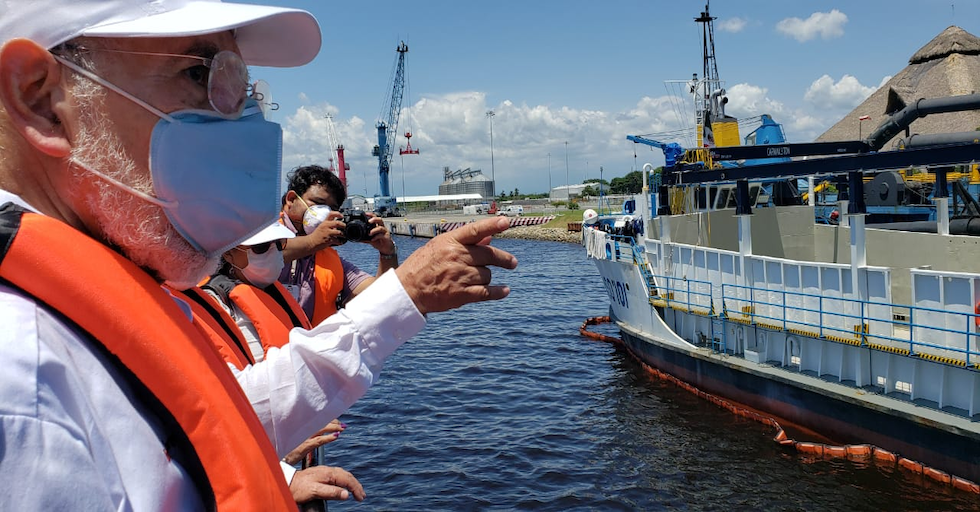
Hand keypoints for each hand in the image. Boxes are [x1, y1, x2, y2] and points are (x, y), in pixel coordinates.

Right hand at [282, 420, 345, 464]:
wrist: (274, 461)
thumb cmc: (284, 451)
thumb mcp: (295, 439)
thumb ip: (306, 434)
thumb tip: (319, 432)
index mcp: (300, 427)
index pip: (316, 417)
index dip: (327, 417)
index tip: (335, 419)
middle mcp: (301, 430)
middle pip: (320, 421)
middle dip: (333, 421)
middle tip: (341, 425)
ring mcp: (302, 437)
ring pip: (321, 428)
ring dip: (334, 427)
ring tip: (342, 428)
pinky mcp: (302, 447)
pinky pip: (318, 440)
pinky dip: (328, 438)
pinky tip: (336, 436)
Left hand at [289, 465, 365, 502]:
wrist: (286, 483)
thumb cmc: (299, 488)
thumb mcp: (315, 492)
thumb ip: (331, 492)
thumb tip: (346, 494)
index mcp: (328, 473)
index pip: (347, 480)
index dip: (356, 489)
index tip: (360, 498)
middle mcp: (328, 470)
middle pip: (347, 476)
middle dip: (356, 485)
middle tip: (362, 496)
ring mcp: (325, 471)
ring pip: (343, 475)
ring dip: (351, 483)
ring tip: (356, 491)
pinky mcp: (321, 473)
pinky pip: (338, 475)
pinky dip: (345, 481)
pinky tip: (344, 485)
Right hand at [308, 212, 345, 248]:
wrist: (311, 242)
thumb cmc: (317, 235)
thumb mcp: (322, 226)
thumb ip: (329, 224)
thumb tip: (337, 223)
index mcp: (324, 222)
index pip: (331, 214)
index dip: (338, 214)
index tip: (342, 216)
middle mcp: (326, 226)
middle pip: (337, 223)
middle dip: (343, 225)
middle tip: (344, 227)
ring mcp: (327, 233)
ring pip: (339, 232)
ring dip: (343, 235)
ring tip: (343, 236)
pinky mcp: (329, 240)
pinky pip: (338, 240)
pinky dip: (340, 242)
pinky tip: (339, 242)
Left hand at [364, 213, 395, 253]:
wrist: (386, 249)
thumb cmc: (379, 242)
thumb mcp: (370, 240)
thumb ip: (365, 238)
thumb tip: (357, 239)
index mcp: (378, 226)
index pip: (375, 218)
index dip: (370, 215)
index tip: (365, 214)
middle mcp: (382, 228)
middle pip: (379, 219)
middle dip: (374, 219)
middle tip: (368, 222)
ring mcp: (385, 232)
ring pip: (381, 228)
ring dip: (374, 230)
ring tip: (369, 233)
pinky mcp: (387, 237)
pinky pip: (381, 235)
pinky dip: (376, 237)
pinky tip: (372, 239)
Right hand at [395, 217, 517, 314]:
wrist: (407, 290)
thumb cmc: (423, 266)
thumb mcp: (440, 247)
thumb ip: (465, 242)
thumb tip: (489, 238)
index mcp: (450, 242)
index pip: (475, 230)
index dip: (492, 225)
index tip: (506, 222)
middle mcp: (456, 256)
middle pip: (488, 255)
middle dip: (503, 259)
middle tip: (512, 263)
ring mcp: (459, 275)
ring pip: (487, 274)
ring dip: (486, 277)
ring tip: (476, 279)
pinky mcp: (460, 294)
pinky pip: (486, 292)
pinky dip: (497, 292)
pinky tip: (504, 291)